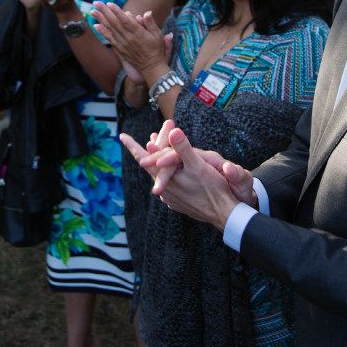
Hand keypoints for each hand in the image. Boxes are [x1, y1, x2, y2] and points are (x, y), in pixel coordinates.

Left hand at [91, 1, 168, 77]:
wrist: (151, 68)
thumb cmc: (156, 50)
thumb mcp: (158, 35)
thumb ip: (151, 23)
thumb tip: (147, 12)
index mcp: (138, 33)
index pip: (125, 20)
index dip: (117, 11)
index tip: (109, 3)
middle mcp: (128, 38)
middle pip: (114, 22)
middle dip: (105, 11)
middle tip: (96, 2)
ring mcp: (122, 44)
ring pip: (110, 29)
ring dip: (100, 19)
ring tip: (92, 11)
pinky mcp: (120, 49)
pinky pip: (110, 39)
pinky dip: (103, 32)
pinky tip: (96, 25)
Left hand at [123, 126, 243, 230]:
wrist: (224, 214)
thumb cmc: (212, 189)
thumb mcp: (198, 165)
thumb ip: (183, 149)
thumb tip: (173, 132)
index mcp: (165, 178)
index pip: (144, 158)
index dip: (133, 146)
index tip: (122, 136)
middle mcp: (164, 189)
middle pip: (151, 166)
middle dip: (149, 151)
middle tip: (147, 138)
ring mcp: (171, 198)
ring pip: (160, 176)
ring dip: (159, 162)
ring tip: (156, 152)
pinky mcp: (180, 202)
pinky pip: (168, 185)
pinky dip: (168, 174)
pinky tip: (171, 173)